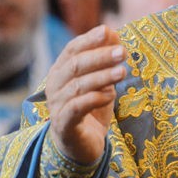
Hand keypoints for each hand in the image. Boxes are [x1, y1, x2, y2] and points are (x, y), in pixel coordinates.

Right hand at [46, 25, 125, 164]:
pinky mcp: (63, 125)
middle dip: (100, 57)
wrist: (80, 146)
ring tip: (123, 72)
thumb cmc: (91, 108)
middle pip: (75, 65)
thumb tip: (113, 33)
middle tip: (123, 53)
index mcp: (62, 71)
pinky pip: (76, 108)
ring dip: (102, 77)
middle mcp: (55, 85)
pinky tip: (110, 96)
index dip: (89, 39)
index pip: (72, 49)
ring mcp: (57, 105)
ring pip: (77, 86)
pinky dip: (93, 100)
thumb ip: (106, 59)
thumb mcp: (102, 81)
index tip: (108, 31)